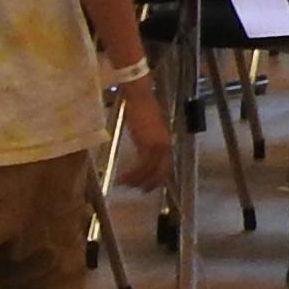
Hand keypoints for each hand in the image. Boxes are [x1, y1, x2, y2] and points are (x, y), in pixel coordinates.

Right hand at [109, 75, 170, 192]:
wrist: (140, 98)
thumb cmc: (142, 108)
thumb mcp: (148, 127)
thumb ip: (149, 139)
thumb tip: (144, 147)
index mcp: (166, 140)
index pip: (166, 165)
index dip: (158, 178)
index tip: (149, 185)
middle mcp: (165, 145)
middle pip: (160, 171)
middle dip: (150, 183)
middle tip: (139, 191)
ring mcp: (157, 145)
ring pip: (149, 171)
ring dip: (136, 180)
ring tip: (125, 185)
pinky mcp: (147, 145)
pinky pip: (140, 166)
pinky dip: (131, 174)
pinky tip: (122, 178)